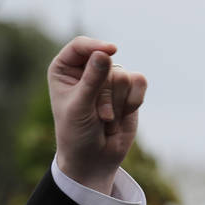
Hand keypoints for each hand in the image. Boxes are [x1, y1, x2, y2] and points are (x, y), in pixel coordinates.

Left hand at [48, 36, 147, 194]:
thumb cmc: (76, 132)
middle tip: (96, 115)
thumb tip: (104, 53)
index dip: (96, 46)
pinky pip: (140, 82)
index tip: (111, 51)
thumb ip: (93, 80)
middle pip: (107, 63)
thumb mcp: (80, 107)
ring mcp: (108, 78)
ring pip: (124, 75)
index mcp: (63, 68)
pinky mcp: (127, 89)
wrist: (94, 158)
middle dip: (105, 94)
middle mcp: (85, 69)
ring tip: (105, 119)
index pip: (80, 46)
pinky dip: (133, 101)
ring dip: (117, 102)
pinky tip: (122, 115)